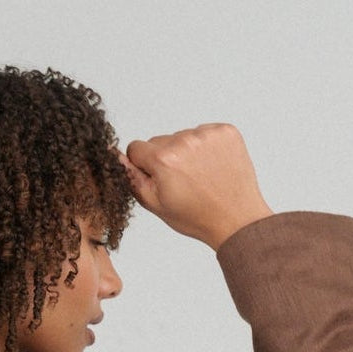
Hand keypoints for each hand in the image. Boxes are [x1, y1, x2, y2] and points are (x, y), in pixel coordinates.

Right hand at [113, 123, 273, 251]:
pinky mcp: (225, 132)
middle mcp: (184, 141)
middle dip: (165, 158)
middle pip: (160, 141)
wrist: (236, 219)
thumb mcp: (156, 205)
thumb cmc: (197, 217)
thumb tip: (115, 156)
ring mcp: (207, 134)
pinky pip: (205, 132)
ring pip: (183, 136)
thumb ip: (133, 178)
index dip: (144, 166)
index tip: (158, 179)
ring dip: (187, 152)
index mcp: (163, 159)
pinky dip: (207, 147)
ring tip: (200, 176)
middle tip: (183, 182)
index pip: (136, 148)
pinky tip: (212, 167)